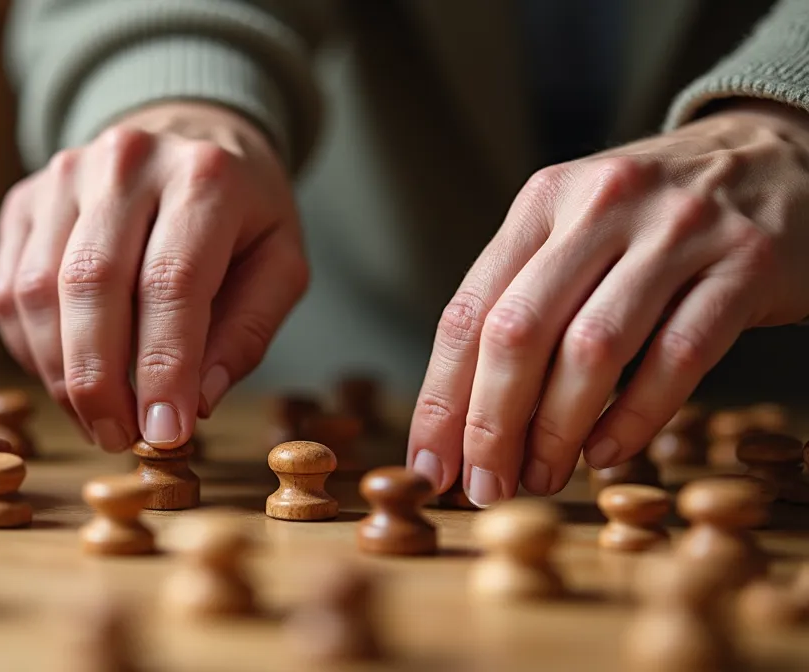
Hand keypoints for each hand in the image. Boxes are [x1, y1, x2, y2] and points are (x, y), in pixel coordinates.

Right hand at [0, 102, 306, 450]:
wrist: (187, 137)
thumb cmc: (239, 218)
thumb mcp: (278, 266)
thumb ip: (247, 332)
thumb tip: (196, 401)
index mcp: (202, 176)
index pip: (170, 282)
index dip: (163, 368)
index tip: (164, 434)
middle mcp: (125, 162)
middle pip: (91, 283)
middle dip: (99, 381)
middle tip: (118, 439)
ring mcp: (63, 175)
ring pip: (38, 291)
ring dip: (60, 373)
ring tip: (96, 418)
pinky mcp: (23, 201)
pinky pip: (9, 291)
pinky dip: (32, 350)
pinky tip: (67, 374)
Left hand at [406, 100, 808, 505]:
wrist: (783, 157)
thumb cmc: (657, 220)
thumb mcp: (578, 230)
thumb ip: (523, 301)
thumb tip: (464, 420)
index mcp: (544, 201)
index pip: (469, 311)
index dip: (441, 399)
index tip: (429, 465)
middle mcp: (603, 206)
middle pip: (519, 332)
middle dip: (491, 425)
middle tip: (486, 487)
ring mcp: (679, 231)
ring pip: (592, 348)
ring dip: (557, 429)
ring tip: (542, 477)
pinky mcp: (746, 265)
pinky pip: (678, 356)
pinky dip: (636, 416)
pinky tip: (608, 451)